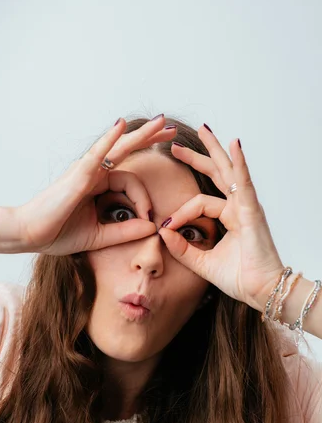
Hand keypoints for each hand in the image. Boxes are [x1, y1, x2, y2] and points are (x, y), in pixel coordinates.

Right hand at [14, 116, 175, 255]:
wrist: (28, 235)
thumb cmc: (56, 233)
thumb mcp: (99, 235)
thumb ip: (125, 231)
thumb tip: (152, 227)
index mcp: (97, 186)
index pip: (131, 183)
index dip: (144, 200)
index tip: (149, 219)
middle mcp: (92, 173)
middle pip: (127, 151)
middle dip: (150, 139)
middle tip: (172, 129)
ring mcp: (85, 171)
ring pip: (118, 148)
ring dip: (140, 134)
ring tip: (160, 121)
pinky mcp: (78, 175)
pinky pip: (97, 154)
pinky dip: (109, 139)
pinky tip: (121, 125)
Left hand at [158, 125, 284, 311]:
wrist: (260, 291)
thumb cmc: (239, 278)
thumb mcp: (202, 262)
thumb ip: (183, 249)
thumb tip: (163, 233)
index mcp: (229, 217)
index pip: (199, 202)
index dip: (180, 212)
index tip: (164, 224)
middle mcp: (238, 208)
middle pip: (215, 175)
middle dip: (196, 158)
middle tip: (175, 146)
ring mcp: (246, 207)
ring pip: (228, 172)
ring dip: (215, 150)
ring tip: (203, 130)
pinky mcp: (252, 211)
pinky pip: (244, 183)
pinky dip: (239, 163)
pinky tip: (233, 144)